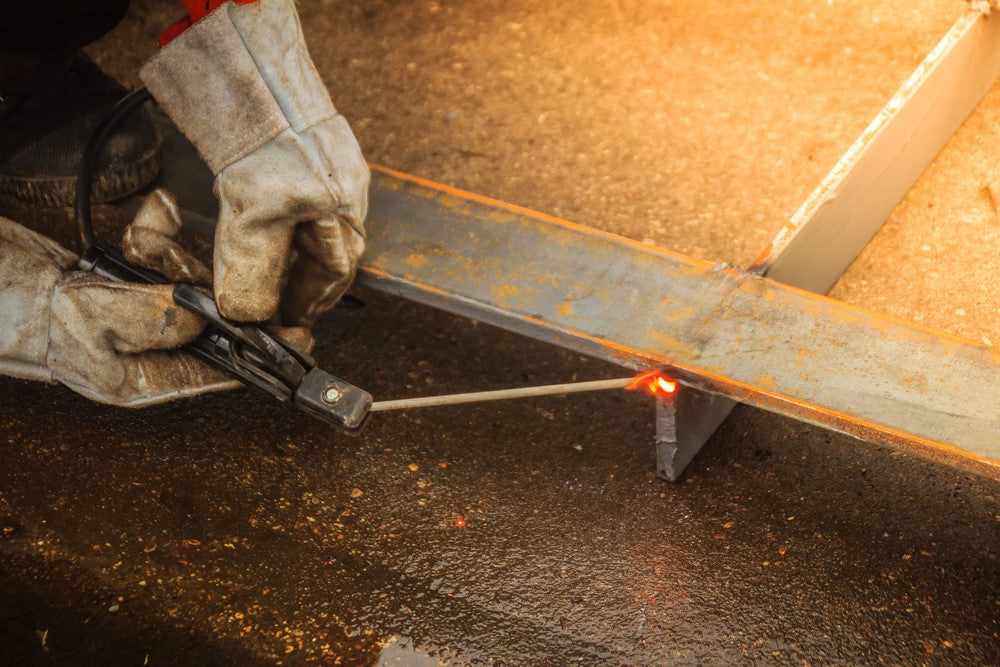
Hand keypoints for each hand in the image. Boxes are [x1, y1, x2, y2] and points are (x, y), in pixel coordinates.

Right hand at [0, 190, 237, 405]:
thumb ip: (156, 320)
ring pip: (187, 288)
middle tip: (206, 266)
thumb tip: (206, 319)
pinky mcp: (131, 288)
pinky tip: (151, 219)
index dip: (259, 354)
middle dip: (207, 289)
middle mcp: (148, 354)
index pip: (218, 371)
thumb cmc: (30, 316)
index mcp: (144, 380)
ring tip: (148, 239)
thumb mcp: (96, 320)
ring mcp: (140, 320)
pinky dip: (157, 238)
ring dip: (173, 255)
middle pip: (209, 324)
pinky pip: (162, 265)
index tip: (297, 338)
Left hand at [140, 0, 368, 325]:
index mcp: (340, 213)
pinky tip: (277, 223)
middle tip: (285, 302)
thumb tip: (252, 314)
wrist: (253, 82)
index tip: (289, 318)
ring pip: (326, 228)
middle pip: (336, 253)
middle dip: (310, 283)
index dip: (310, 301)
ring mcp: (341, 170)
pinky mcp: (325, 152)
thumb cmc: (259, 145)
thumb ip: (253, 271)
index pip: (333, 274)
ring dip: (302, 255)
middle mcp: (349, 193)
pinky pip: (318, 201)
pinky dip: (297, 223)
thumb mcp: (250, 219)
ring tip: (276, 269)